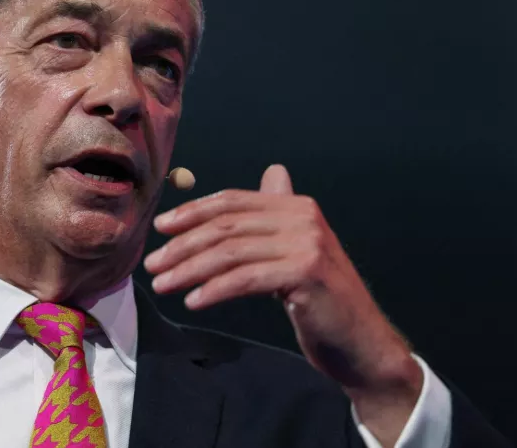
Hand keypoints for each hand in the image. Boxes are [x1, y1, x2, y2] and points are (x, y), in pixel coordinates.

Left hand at [144, 165, 422, 444]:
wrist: (362, 344)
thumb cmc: (322, 302)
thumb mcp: (297, 252)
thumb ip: (279, 217)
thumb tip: (273, 173)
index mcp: (297, 207)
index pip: (233, 202)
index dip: (193, 212)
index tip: (161, 228)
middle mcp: (304, 219)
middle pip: (227, 226)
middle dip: (183, 245)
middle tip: (154, 264)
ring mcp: (307, 245)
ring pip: (231, 253)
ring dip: (190, 270)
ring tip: (164, 285)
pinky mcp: (306, 274)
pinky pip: (246, 279)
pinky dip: (214, 289)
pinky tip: (193, 301)